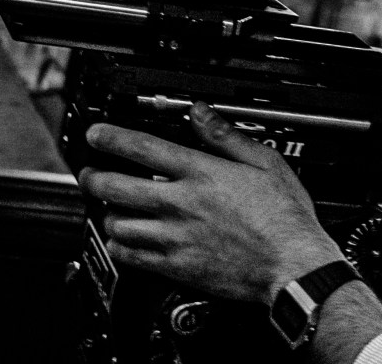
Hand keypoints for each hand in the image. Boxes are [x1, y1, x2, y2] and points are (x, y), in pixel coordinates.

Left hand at [76, 102, 346, 303]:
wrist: (292, 266)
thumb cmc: (284, 219)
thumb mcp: (266, 163)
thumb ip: (227, 136)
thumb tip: (201, 114)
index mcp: (202, 174)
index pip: (143, 148)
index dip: (111, 137)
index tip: (96, 133)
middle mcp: (181, 204)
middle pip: (117, 186)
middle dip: (94, 176)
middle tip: (90, 174)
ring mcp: (174, 238)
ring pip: (117, 223)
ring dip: (107, 213)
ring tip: (109, 208)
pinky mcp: (175, 267)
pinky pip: (131, 256)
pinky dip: (119, 246)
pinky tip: (123, 240)